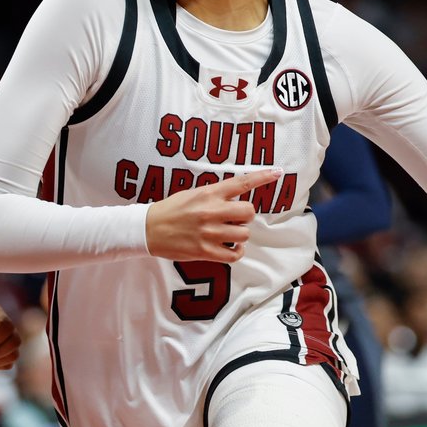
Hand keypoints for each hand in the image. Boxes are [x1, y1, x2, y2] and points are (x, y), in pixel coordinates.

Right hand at [145, 169, 282, 262]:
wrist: (148, 229)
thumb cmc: (171, 210)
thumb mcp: (193, 194)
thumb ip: (214, 195)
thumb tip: (235, 197)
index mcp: (208, 193)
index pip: (241, 182)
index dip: (263, 177)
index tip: (278, 172)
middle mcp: (211, 211)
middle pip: (249, 212)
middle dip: (245, 216)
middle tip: (233, 218)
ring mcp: (209, 232)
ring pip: (244, 234)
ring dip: (239, 234)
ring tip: (227, 234)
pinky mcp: (205, 251)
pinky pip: (235, 254)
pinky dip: (236, 252)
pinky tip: (229, 248)